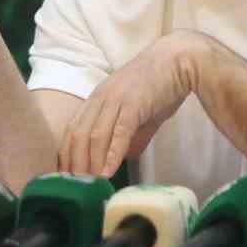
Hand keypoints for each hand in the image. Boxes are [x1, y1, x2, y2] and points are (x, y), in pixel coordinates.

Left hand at [58, 32, 208, 178]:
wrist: (180, 59)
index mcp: (98, 97)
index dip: (66, 154)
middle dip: (74, 164)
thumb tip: (120, 158)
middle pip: (78, 135)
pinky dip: (111, 155)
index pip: (72, 128)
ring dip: (90, 163)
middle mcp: (101, 97)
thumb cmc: (160, 84)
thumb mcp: (137, 110)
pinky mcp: (133, 104)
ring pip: (94, 136)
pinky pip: (118, 133)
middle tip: (76, 187)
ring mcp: (116, 99)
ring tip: (90, 185)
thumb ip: (127, 134)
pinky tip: (108, 172)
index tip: (66, 175)